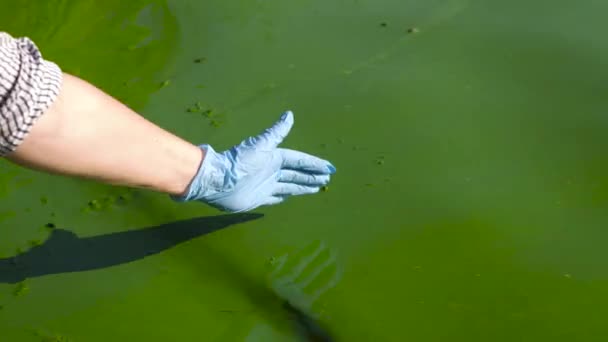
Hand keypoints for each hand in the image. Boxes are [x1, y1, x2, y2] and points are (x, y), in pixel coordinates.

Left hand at [171, 111, 335, 211]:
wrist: (218, 180)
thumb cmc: (239, 161)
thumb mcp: (261, 144)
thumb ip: (276, 131)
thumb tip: (289, 114)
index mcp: (274, 158)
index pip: (299, 161)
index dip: (314, 164)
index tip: (329, 168)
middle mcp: (272, 171)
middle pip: (297, 173)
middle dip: (312, 176)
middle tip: (328, 179)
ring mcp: (266, 185)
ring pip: (291, 185)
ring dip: (304, 185)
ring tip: (318, 187)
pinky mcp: (259, 197)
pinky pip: (277, 196)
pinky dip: (286, 195)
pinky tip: (293, 195)